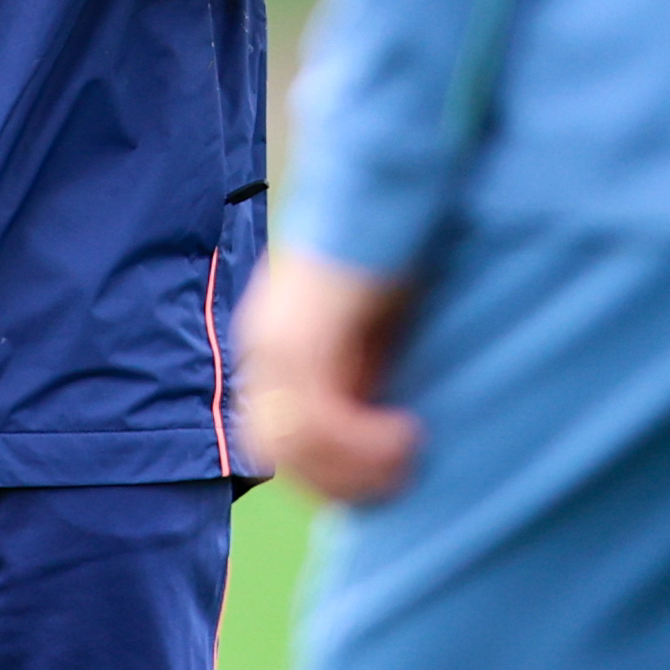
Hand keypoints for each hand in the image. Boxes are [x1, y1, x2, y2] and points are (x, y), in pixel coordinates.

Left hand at [239, 245, 420, 505]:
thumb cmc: (396, 253)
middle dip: (337, 482)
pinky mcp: (302, 335)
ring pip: (293, 444)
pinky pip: (320, 417)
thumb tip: (385, 433)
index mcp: (271, 347)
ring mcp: (276, 341)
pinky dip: (363, 441)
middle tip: (395, 481)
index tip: (377, 483)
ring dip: (355, 467)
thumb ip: (364, 378)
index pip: (271, 441)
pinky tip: (406, 432)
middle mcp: (262, 345)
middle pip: (274, 450)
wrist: (389, 186)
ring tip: (407, 455)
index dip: (323, 476)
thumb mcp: (375, 329)